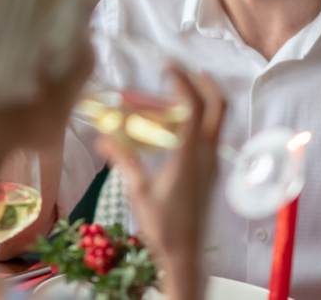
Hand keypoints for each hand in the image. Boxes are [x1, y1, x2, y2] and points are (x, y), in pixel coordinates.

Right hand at [96, 67, 225, 299]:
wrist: (186, 253)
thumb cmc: (163, 225)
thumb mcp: (138, 190)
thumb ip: (123, 160)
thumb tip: (102, 139)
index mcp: (190, 153)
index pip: (193, 106)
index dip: (182, 81)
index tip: (168, 68)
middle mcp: (207, 153)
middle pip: (218, 106)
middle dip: (205, 82)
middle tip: (187, 69)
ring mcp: (213, 162)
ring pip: (217, 120)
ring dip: (204, 100)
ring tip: (180, 93)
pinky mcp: (211, 171)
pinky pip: (211, 134)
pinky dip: (200, 119)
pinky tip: (179, 125)